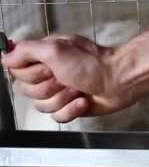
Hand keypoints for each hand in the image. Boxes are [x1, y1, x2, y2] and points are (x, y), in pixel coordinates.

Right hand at [1, 35, 133, 122]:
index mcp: (45, 57)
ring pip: (42, 106)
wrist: (119, 81)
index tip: (47, 69)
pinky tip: (83, 101)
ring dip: (62, 98)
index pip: (18, 71)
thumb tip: (6, 56)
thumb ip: (26, 51)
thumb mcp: (55, 49)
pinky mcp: (71, 106)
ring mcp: (61, 91)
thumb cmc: (93, 63)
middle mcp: (51, 73)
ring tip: (77, 88)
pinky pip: (58, 117)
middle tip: (65, 78)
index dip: (31, 74)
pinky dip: (72, 109)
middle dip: (48, 87)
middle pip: (28, 91)